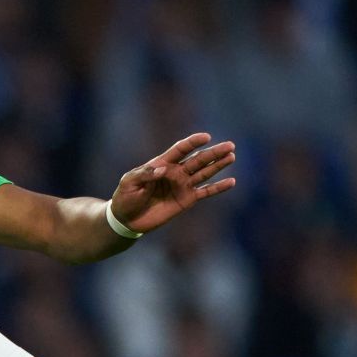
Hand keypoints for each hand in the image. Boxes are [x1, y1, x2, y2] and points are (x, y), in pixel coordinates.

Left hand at [108, 133, 237, 234]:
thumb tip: (163, 169)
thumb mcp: (129, 183)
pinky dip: (218, 187)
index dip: (193, 142)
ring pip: (205, 172)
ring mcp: (183, 185)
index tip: (206, 137)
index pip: (181, 149)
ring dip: (218, 164)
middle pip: (198, 159)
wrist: (126, 219)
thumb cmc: (125, 197)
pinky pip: (206, 192)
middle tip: (230, 145)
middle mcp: (176, 172)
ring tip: (232, 156)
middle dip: (214, 152)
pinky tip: (232, 181)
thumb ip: (145, 174)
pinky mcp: (187, 199)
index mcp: (162, 164)